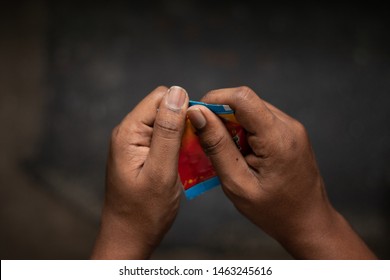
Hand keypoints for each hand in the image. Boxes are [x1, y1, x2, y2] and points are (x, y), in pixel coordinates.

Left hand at [91, 86, 187, 258]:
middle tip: (194, 149)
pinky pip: (166, 139)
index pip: (161, 97)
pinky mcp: (143, 154)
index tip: (197, 131)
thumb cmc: (144, 211)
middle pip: (165, 109)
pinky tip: (184, 164)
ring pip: (168, 124)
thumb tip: (178, 92)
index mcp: (129, 132)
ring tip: (189, 160)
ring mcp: (135, 144)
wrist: (129, 238)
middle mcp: (129, 133)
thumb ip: (169, 131)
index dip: (183, 108)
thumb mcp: (161, 170)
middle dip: (184, 123)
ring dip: (183, 137)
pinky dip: (179, 147)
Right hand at [187, 86, 375, 258]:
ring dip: (230, 125)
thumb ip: (217, 146)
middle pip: (246, 102)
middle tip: (204, 140)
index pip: (242, 98)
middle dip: (219, 115)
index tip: (196, 116)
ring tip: (223, 152)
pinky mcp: (290, 133)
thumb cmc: (273, 211)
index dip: (214, 99)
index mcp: (277, 138)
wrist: (308, 222)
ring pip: (251, 110)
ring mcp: (292, 128)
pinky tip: (238, 153)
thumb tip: (197, 113)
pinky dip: (242, 131)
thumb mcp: (238, 183)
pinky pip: (260, 120)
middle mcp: (288, 125)